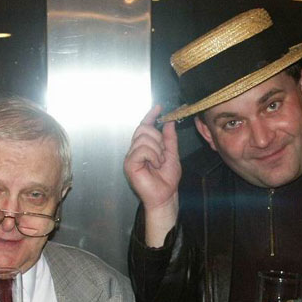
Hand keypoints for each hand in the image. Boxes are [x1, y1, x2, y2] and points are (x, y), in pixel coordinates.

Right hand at [124, 105, 181, 246]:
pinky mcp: (129, 164)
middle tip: (163, 154)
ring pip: (144, 139)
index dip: (150, 115)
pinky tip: (154, 165)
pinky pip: (142, 150)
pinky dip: (152, 156)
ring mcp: (131, 156)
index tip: (159, 107)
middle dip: (158, 138)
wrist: (165, 195)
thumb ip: (170, 138)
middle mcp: (135, 149)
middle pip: (144, 129)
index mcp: (145, 146)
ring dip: (157, 150)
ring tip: (158, 163)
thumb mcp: (172, 154)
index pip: (145, 126)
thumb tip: (169, 122)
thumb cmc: (167, 179)